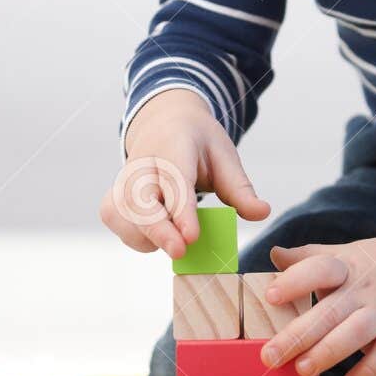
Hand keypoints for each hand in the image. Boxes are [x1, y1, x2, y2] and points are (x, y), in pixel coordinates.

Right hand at [99, 88, 269, 259]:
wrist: (164, 123)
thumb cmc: (198, 144)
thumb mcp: (225, 157)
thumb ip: (240, 188)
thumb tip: (262, 213)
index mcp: (173, 144)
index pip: (174, 179)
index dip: (180, 210)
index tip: (190, 237)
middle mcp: (142, 160)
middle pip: (140, 199)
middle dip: (158, 229)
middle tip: (181, 252)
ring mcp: (123, 178)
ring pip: (122, 213)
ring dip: (146, 235)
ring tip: (175, 240)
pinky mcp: (113, 195)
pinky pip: (115, 220)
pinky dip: (134, 235)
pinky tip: (156, 237)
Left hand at [257, 228, 375, 375]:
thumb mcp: (349, 254)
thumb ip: (310, 257)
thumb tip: (274, 254)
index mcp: (347, 267)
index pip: (319, 269)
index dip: (295, 281)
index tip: (271, 296)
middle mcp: (364, 290)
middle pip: (329, 311)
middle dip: (298, 334)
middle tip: (270, 355)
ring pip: (355, 333)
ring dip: (329, 352)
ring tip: (303, 369)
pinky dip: (370, 370)